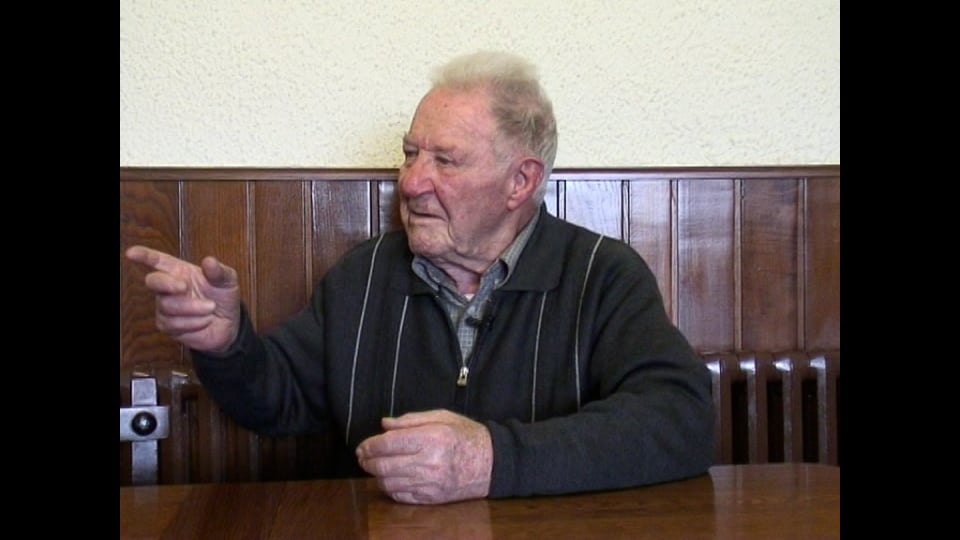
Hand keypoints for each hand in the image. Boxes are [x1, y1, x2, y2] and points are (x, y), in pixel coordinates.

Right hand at [125, 245, 241, 352]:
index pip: (158, 261)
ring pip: (167, 306)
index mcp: (180, 271)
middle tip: (184, 287)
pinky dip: (193, 322)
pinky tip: (205, 321)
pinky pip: (174, 324)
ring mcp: (166, 307)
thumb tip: (209, 261)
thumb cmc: (224, 297)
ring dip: (193, 308)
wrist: (229, 324)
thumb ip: (219, 272)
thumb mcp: (228, 281)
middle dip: (166, 283)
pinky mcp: (168, 326)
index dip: (144, 256)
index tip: (132, 253)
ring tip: (210, 308)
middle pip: (154, 281)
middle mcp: (169, 287)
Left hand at [356, 410, 492, 504]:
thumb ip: (411, 420)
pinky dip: (390, 488)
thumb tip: (384, 424)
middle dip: (367, 462)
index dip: (370, 445)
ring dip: (376, 476)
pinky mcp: (432, 498)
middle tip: (362, 457)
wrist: (492, 463)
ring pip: (389, 483)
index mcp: (431, 438)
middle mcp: (429, 462)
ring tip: (374, 467)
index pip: (389, 444)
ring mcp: (430, 483)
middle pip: (384, 466)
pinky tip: (389, 479)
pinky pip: (401, 496)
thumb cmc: (467, 435)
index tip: (362, 445)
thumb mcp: (442, 417)